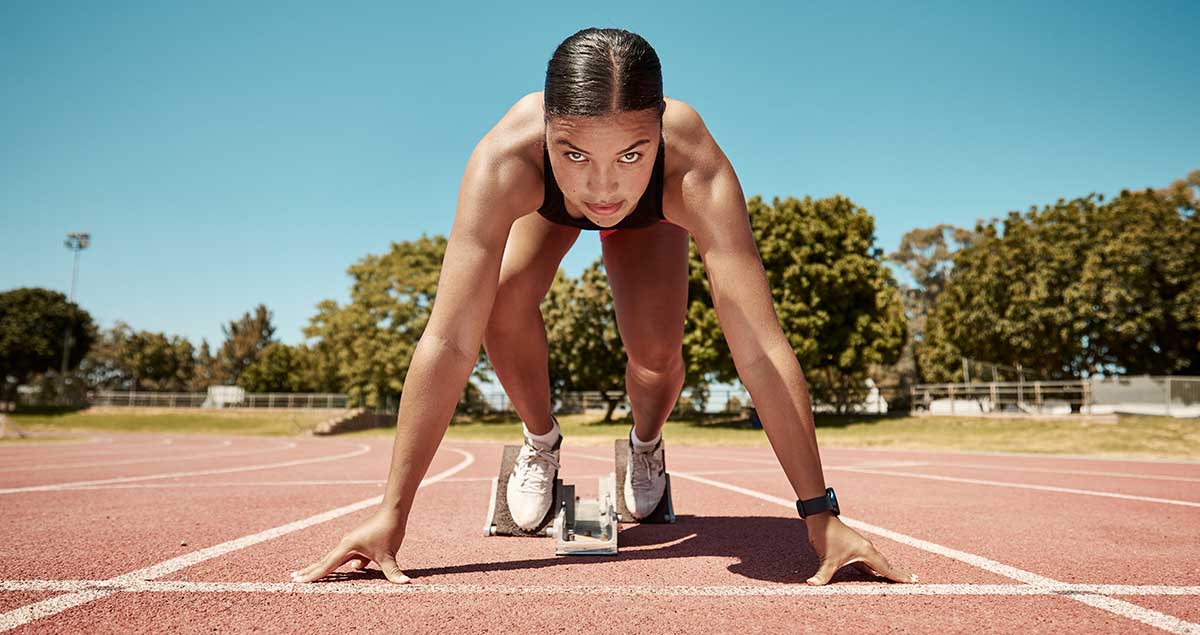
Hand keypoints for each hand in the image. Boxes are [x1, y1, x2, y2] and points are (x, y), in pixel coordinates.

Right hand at [290, 509, 409, 583]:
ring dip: (322, 567)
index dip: (313, 574)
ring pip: (333, 559)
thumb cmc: (389, 530)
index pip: (327, 565)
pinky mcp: (357, 543)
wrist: (393, 511)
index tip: (299, 580)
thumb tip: (405, 583)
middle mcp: (345, 544)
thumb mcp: (390, 554)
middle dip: (310, 570)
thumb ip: (393, 571)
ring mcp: (350, 543)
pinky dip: (340, 564)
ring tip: (307, 574)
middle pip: (324, 561)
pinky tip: (349, 569)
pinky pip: (346, 557)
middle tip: (293, 578)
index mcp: (347, 546)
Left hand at [804, 513, 917, 585]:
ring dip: (886, 571)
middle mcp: (866, 549)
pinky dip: (872, 569)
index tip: (913, 581)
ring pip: (876, 563)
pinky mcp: (853, 548)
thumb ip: (822, 575)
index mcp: (866, 552)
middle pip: (885, 565)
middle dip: (897, 574)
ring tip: (896, 579)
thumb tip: (811, 584)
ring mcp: (860, 548)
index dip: (899, 576)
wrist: (820, 518)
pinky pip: (867, 562)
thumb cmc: (826, 536)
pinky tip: (873, 575)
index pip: (886, 568)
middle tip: (913, 580)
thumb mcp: (826, 558)